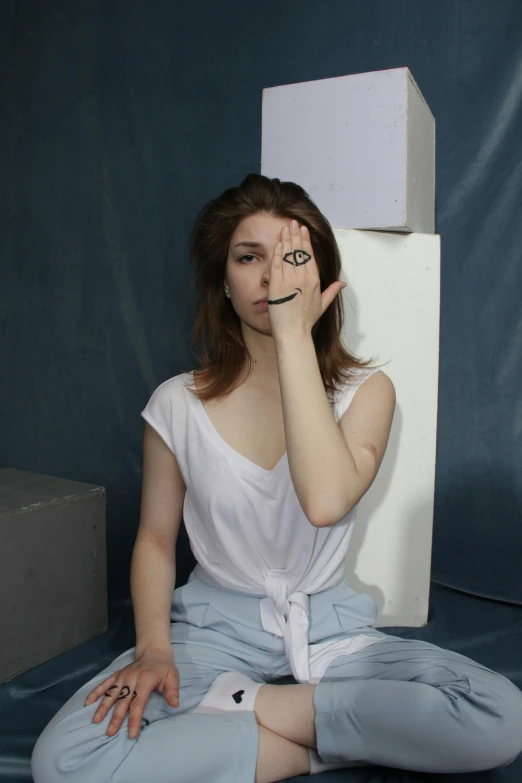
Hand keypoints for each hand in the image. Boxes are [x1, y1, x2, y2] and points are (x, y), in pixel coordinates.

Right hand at [83, 647, 179, 738]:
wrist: (154, 651)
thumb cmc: (164, 668)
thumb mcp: (173, 677)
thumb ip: (173, 691)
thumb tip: (175, 705)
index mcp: (145, 680)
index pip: (138, 703)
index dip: (134, 719)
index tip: (131, 734)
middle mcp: (131, 678)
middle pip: (122, 700)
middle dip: (116, 718)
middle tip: (110, 733)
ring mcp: (122, 676)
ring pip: (111, 693)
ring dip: (103, 707)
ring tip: (96, 721)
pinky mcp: (117, 675)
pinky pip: (104, 684)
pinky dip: (95, 692)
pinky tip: (87, 703)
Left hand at [267, 220, 345, 340]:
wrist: (293, 333)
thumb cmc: (306, 321)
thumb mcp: (322, 305)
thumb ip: (332, 291)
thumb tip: (342, 283)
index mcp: (314, 281)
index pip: (310, 256)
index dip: (306, 241)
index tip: (303, 230)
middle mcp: (303, 278)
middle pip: (299, 252)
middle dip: (296, 235)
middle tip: (293, 223)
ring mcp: (289, 281)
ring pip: (288, 255)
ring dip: (286, 240)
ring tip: (285, 228)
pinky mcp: (276, 285)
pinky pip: (277, 265)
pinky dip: (277, 253)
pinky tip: (278, 243)